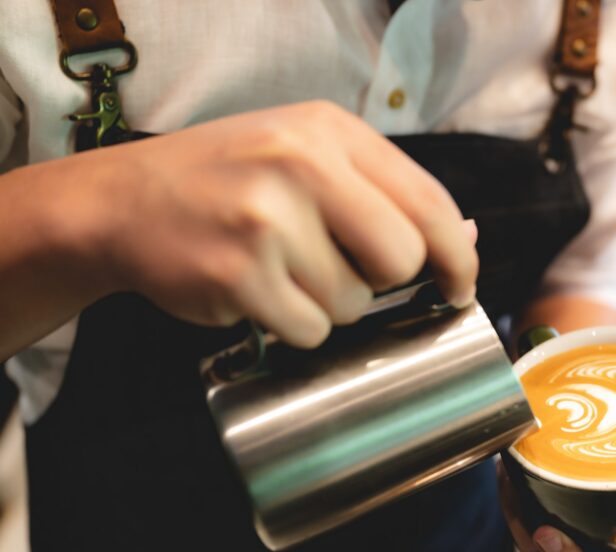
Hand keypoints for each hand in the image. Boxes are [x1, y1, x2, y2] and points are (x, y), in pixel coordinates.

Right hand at [58, 100, 476, 347]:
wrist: (122, 200)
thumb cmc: (229, 182)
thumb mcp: (307, 158)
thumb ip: (384, 194)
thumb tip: (465, 237)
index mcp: (329, 131)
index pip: (429, 202)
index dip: (457, 255)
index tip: (459, 285)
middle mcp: (302, 165)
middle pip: (400, 258)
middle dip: (382, 280)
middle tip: (342, 269)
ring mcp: (267, 219)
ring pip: (353, 304)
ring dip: (327, 303)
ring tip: (279, 269)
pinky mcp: (238, 273)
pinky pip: (309, 329)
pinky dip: (292, 324)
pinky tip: (258, 292)